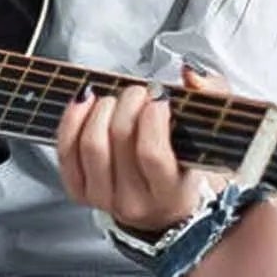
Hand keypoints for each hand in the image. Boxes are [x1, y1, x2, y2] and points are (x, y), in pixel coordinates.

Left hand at [57, 62, 234, 236]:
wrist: (163, 202)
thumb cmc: (185, 164)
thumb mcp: (210, 133)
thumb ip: (211, 96)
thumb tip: (189, 74)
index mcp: (171, 193)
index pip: (152, 154)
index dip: (151, 118)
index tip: (159, 97)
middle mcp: (135, 202)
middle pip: (119, 142)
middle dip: (128, 103)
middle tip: (138, 92)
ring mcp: (103, 197)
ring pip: (91, 144)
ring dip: (101, 109)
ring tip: (116, 99)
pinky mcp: (78, 190)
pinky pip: (66, 151)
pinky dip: (72, 119)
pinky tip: (85, 102)